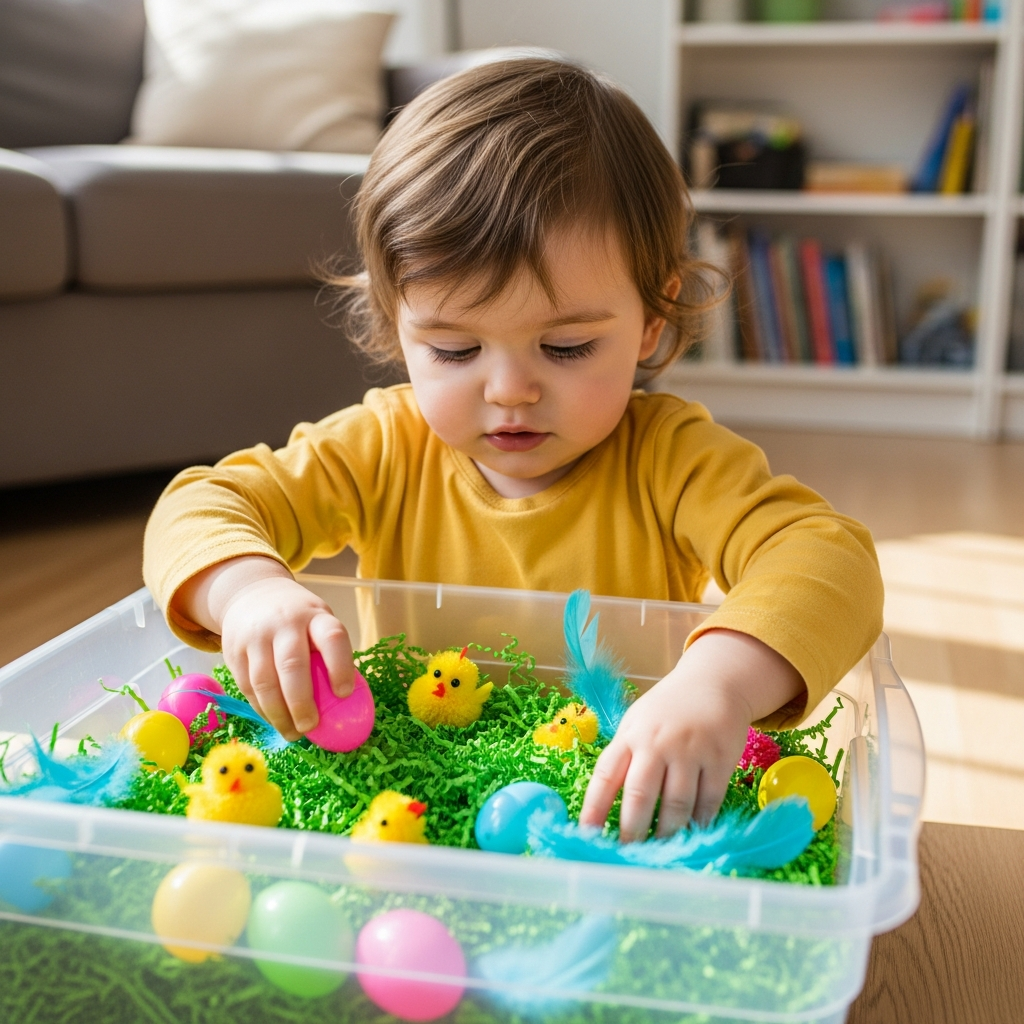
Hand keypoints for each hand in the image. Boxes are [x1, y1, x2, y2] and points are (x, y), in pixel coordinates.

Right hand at [175, 556, 353, 740]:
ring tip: (293, 733)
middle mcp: (285, 623)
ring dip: (279, 714)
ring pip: (264, 681)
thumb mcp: (318, 623)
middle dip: (301, 702)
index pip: (332, 638)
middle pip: (292, 665)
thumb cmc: (298, 620)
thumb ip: (328, 655)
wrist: (252, 595)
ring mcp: (256, 636)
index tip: (344, 695)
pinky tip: (274, 720)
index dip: (340, 667)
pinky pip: (247, 687)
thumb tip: (344, 705)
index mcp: (315, 616)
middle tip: (310, 726)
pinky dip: (262, 709)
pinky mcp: (233, 651)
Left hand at [579, 629, 803, 841]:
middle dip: (632, 829)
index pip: (605, 774)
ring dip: (667, 832)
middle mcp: (657, 743)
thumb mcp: (636, 724)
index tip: (586, 835)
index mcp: (630, 736)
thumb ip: (624, 758)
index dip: (593, 806)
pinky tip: (694, 833)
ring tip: (661, 849)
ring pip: (677, 803)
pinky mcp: (720, 758)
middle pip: (640, 793)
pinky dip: (701, 821)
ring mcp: (690, 751)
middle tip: (628, 853)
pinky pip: (709, 800)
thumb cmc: (666, 711)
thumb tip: (605, 807)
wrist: (712, 684)